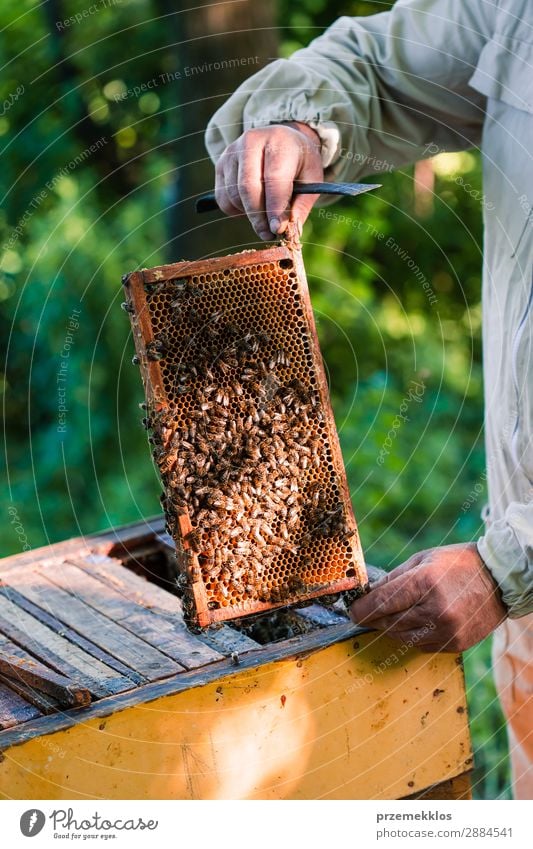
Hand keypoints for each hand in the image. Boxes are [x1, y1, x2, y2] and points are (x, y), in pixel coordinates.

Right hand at [214, 123, 323, 239]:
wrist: (281, 140)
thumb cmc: (299, 162)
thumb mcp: (311, 179)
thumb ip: (302, 204)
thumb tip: (287, 230)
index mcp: (279, 141)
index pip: (274, 178)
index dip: (274, 208)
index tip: (277, 229)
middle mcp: (251, 142)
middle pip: (248, 187)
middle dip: (258, 217)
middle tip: (268, 234)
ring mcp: (232, 152)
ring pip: (234, 195)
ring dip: (249, 215)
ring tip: (264, 218)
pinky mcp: (220, 164)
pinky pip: (223, 198)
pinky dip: (236, 211)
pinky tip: (251, 207)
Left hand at [350, 543, 507, 651]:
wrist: (499, 579)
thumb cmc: (457, 564)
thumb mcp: (423, 560)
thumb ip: (394, 578)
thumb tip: (369, 594)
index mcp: (424, 582)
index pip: (381, 603)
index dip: (362, 609)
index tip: (352, 612)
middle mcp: (435, 609)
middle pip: (389, 622)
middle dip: (375, 618)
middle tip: (367, 613)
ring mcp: (446, 630)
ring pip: (402, 637)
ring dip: (392, 628)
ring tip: (392, 616)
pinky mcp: (454, 644)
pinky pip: (421, 645)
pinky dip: (413, 636)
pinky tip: (417, 622)